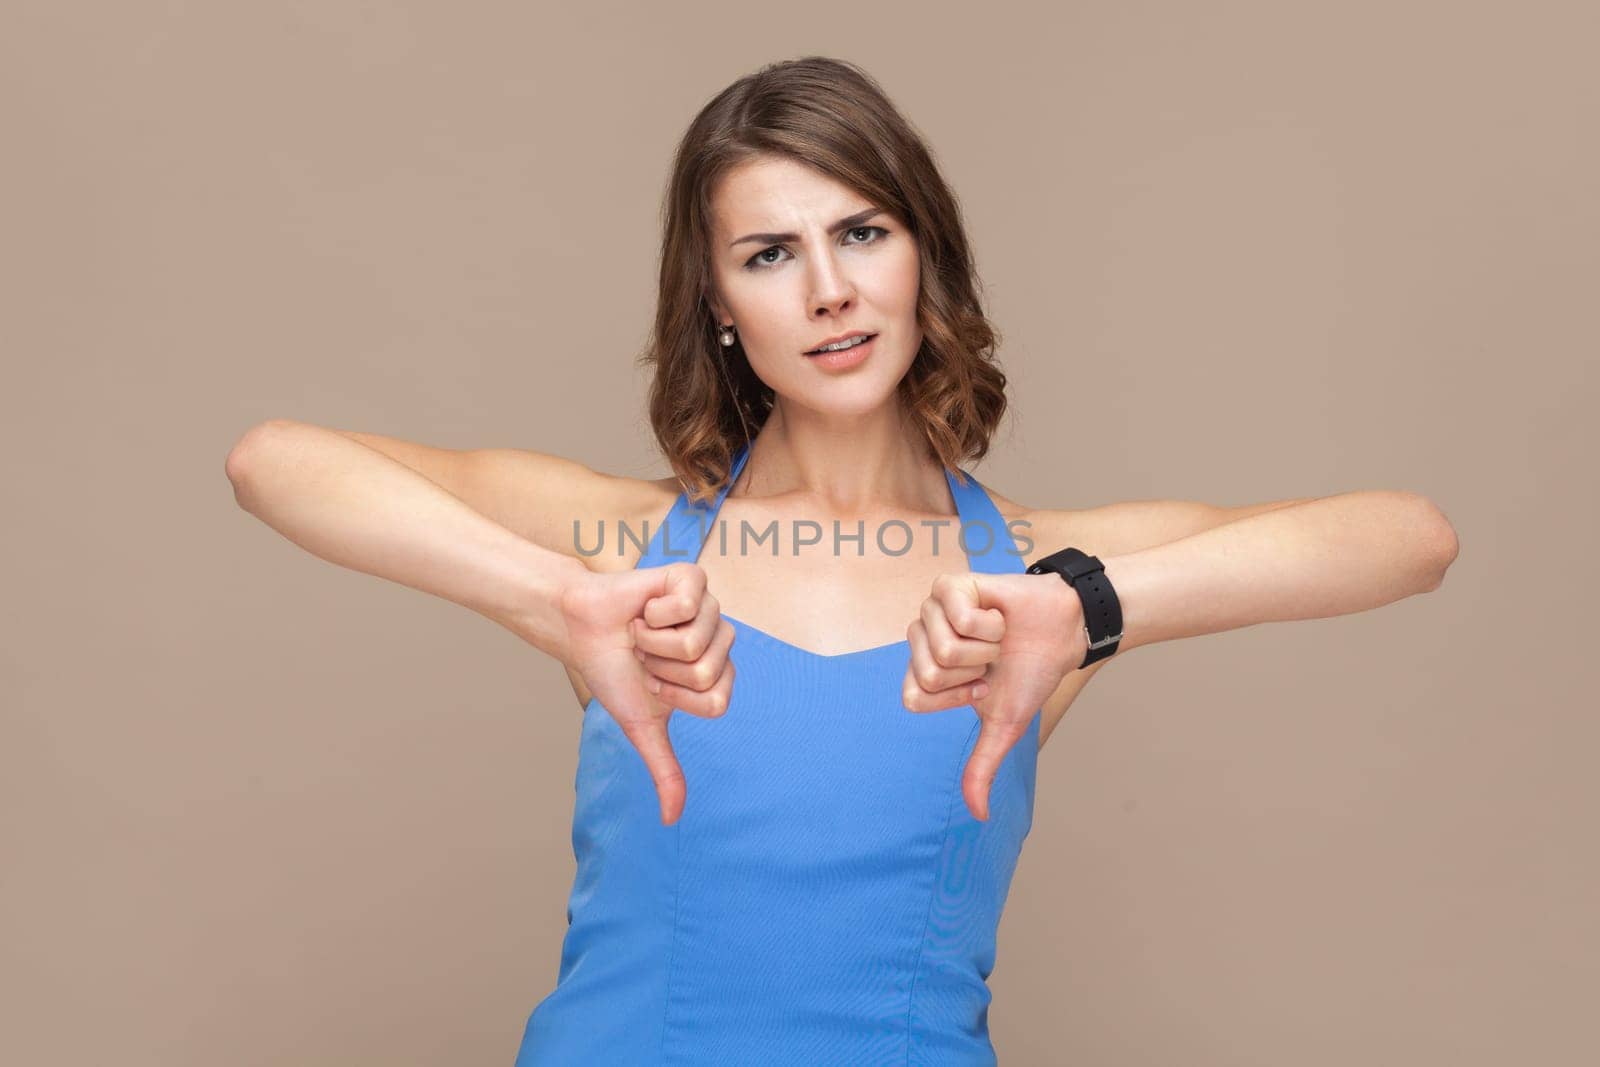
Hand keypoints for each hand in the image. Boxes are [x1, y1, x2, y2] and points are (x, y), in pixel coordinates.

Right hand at [558, 562, 735, 825]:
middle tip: (646, 655)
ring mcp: (710, 607)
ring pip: (696, 643)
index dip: (675, 697)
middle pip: (707, 673)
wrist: (581, 630)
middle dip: (662, 669)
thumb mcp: (642, 726)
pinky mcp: (692, 578)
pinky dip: (654, 613)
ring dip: (655, 642)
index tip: (654, 684)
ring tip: (644, 632)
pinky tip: (646, 607)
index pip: (717, 702)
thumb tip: (672, 820)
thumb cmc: (614, 672)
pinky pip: (687, 605)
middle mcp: (720, 640)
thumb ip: (665, 769)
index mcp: (717, 674)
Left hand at [901, 572, 1085, 820]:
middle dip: (972, 672)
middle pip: (927, 674)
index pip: (913, 697)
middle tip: (991, 659)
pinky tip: (999, 617)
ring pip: (944, 647)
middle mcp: (921, 639)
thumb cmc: (1029, 674)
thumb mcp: (1003, 726)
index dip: (955, 698)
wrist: (1063, 634)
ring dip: (985, 648)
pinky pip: (959, 618)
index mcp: (924, 672)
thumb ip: (982, 766)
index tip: (981, 687)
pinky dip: (990, 625)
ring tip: (996, 638)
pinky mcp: (950, 585)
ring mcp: (932, 609)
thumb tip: (979, 815)